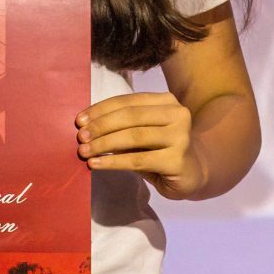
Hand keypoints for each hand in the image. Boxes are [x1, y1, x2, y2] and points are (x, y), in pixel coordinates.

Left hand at [76, 93, 202, 198]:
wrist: (193, 173)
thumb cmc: (161, 150)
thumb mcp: (143, 132)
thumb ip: (122, 126)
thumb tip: (87, 127)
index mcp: (166, 101)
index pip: (128, 101)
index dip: (101, 109)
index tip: (79, 120)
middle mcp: (177, 114)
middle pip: (130, 116)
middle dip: (101, 126)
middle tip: (81, 137)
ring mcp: (180, 137)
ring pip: (133, 137)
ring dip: (104, 144)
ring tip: (84, 152)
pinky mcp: (177, 160)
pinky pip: (138, 160)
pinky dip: (113, 162)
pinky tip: (96, 165)